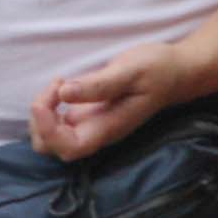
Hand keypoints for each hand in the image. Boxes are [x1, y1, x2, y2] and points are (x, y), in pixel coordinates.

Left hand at [33, 42, 195, 160]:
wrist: (176, 71)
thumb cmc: (157, 69)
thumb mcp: (130, 70)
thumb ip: (99, 85)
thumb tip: (64, 94)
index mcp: (108, 129)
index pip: (68, 147)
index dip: (49, 128)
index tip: (53, 94)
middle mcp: (97, 133)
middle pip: (53, 148)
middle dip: (41, 120)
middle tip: (56, 85)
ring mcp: (92, 126)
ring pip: (52, 138)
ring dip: (43, 114)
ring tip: (58, 85)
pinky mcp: (89, 115)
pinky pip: (58, 123)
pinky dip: (50, 108)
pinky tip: (62, 86)